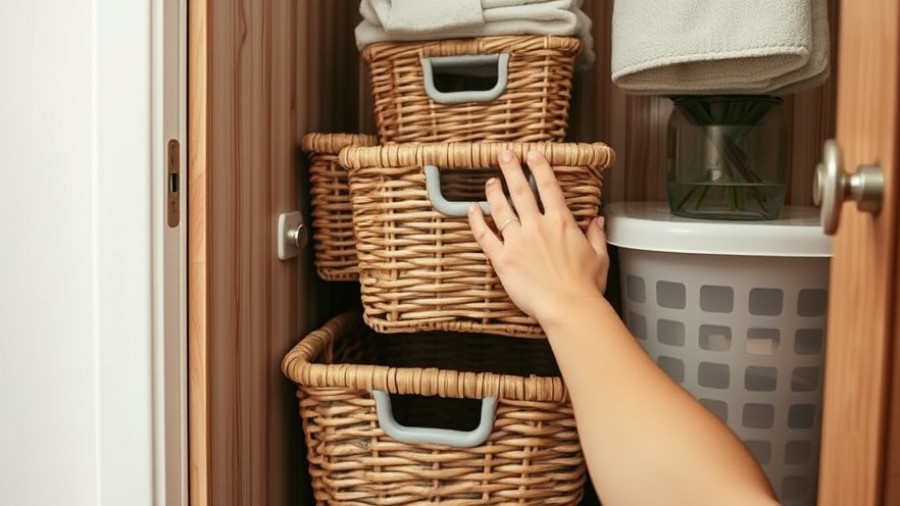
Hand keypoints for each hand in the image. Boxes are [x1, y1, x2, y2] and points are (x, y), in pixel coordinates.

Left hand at [467, 150, 608, 321]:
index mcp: (561, 222)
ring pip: (501, 209)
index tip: (532, 154)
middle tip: (504, 156)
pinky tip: (472, 210)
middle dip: (511, 169)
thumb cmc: (584, 286)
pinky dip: (476, 221)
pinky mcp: (503, 259)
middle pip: (520, 190)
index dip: (538, 166)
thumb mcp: (599, 256)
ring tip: (490, 181)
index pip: (548, 186)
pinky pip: (485, 235)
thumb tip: (598, 222)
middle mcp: (536, 226)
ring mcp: (517, 241)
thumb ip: (596, 235)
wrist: (567, 307)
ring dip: (494, 191)